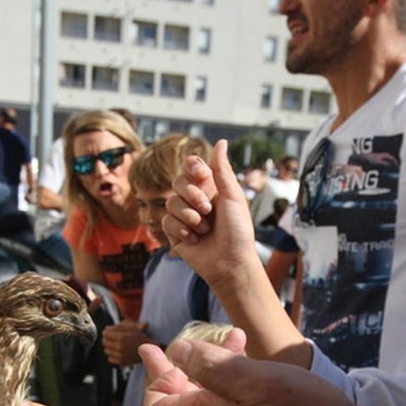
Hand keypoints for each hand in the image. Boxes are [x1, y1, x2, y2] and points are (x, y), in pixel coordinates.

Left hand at [102, 320, 149, 366]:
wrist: (149, 349)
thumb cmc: (140, 337)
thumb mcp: (131, 327)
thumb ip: (118, 326)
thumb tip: (107, 328)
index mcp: (120, 337)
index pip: (105, 333)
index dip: (107, 332)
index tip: (110, 332)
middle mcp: (119, 346)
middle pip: (104, 342)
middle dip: (107, 339)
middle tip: (112, 338)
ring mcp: (120, 355)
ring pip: (106, 350)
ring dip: (109, 347)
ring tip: (115, 345)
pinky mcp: (121, 362)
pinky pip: (109, 359)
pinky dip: (112, 356)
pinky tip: (117, 352)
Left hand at [138, 332, 371, 405]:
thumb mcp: (257, 381)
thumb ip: (213, 368)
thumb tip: (177, 351)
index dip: (155, 384)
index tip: (166, 356)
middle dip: (183, 368)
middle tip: (202, 339)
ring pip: (204, 404)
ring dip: (210, 371)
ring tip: (237, 341)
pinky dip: (231, 384)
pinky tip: (250, 364)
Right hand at [163, 140, 261, 291]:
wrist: (231, 263)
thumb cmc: (239, 232)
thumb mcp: (233, 197)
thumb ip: (222, 170)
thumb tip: (221, 141)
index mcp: (210, 187)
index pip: (191, 166)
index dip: (192, 167)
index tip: (201, 174)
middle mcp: (195, 200)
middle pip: (177, 182)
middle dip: (192, 195)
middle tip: (208, 210)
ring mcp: (184, 216)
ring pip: (170, 202)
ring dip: (189, 216)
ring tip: (205, 229)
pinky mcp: (175, 233)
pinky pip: (166, 222)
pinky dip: (182, 230)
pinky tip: (196, 240)